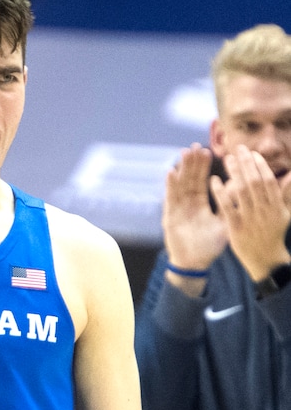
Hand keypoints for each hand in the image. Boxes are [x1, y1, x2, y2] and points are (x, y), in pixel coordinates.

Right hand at [162, 144, 228, 273]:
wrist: (194, 264)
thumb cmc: (209, 247)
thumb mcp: (224, 223)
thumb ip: (229, 205)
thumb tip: (239, 186)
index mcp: (199, 205)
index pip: (201, 182)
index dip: (203, 167)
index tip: (207, 151)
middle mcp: (187, 205)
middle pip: (189, 180)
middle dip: (192, 163)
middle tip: (195, 145)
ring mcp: (177, 210)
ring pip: (179, 185)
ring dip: (181, 169)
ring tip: (184, 152)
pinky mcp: (169, 216)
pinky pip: (170, 198)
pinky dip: (170, 186)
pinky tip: (171, 172)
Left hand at [211, 145, 290, 279]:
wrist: (265, 259)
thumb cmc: (274, 233)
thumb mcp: (284, 213)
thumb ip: (286, 193)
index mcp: (276, 205)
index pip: (268, 180)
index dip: (260, 165)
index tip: (251, 153)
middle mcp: (264, 210)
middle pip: (254, 182)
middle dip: (246, 163)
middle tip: (237, 148)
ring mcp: (250, 219)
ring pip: (241, 191)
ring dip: (233, 173)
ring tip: (226, 159)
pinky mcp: (236, 228)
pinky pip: (227, 207)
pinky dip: (220, 193)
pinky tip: (213, 181)